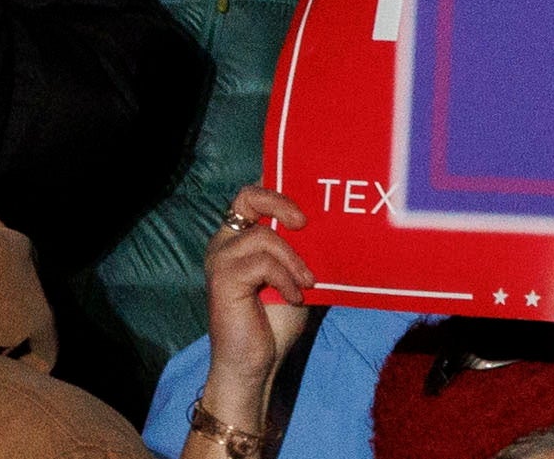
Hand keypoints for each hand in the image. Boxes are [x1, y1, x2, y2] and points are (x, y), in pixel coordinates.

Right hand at [201, 186, 312, 431]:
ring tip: (307, 282)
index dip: (278, 191)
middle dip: (281, 203)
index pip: (251, 195)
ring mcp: (220, 260)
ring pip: (263, 236)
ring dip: (293, 259)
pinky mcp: (222, 280)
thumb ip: (301, 247)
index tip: (306, 209)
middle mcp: (224, 243)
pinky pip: (262, 264)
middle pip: (247, 197)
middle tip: (304, 224)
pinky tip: (294, 297)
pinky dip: (285, 279)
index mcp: (240, 237)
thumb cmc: (277, 319)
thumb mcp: (296, 274)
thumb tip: (334, 219)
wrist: (257, 363)